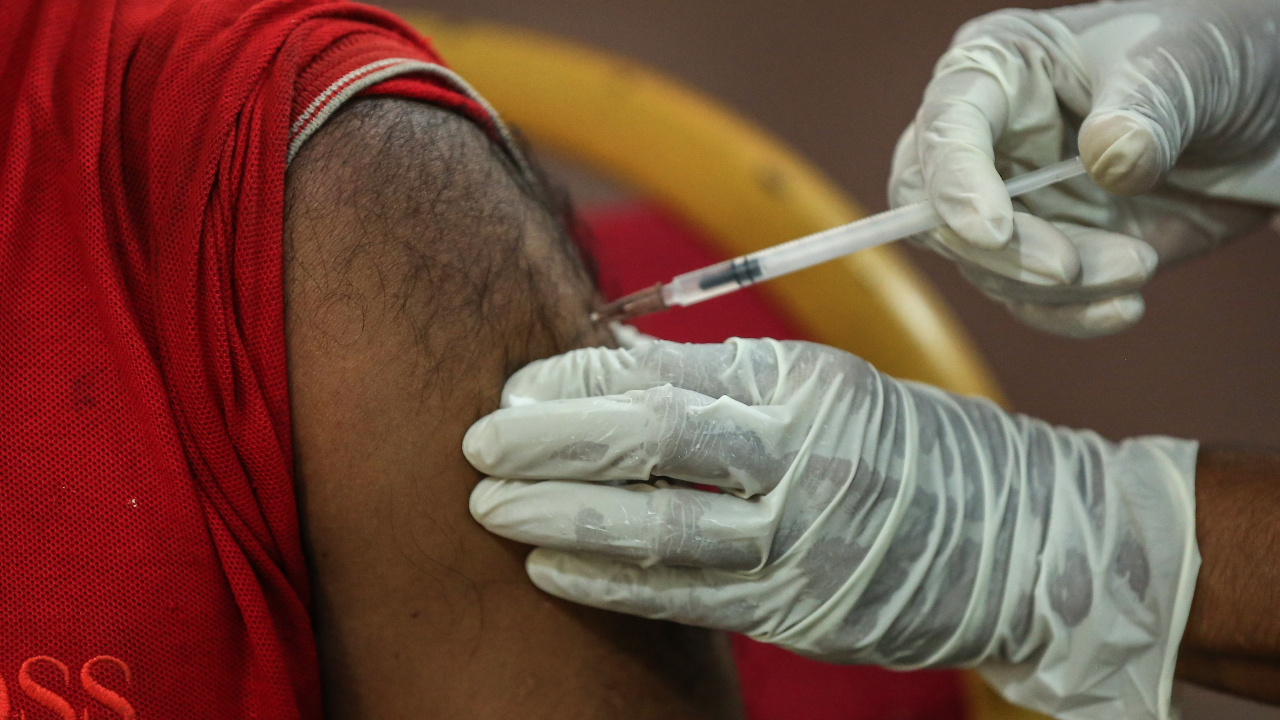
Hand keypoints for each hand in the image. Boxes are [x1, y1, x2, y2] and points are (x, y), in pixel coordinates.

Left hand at [464, 338, 1199, 718]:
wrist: (1020, 539)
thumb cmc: (900, 448)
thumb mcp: (823, 388)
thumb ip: (719, 380)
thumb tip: (606, 360)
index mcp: (801, 385)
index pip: (667, 375)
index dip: (578, 383)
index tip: (515, 387)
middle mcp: (801, 456)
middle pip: (654, 441)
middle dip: (553, 441)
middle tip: (478, 441)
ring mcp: (801, 539)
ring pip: (661, 527)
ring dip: (564, 516)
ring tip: (491, 505)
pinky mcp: (797, 608)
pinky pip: (688, 596)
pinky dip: (612, 581)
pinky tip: (552, 566)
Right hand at [889, 0, 1278, 336]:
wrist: (1271, 113)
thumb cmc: (1216, 53)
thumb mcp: (1188, 63)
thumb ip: (1145, 108)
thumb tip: (1105, 160)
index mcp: (998, 68)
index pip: (945, 127)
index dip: (955, 182)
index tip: (993, 231)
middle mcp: (987, 138)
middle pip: (937, 211)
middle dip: (998, 251)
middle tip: (1065, 269)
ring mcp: (1014, 200)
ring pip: (988, 267)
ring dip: (1061, 287)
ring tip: (1140, 265)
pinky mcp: (1047, 251)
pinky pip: (1029, 303)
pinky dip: (1072, 316)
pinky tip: (1126, 306)